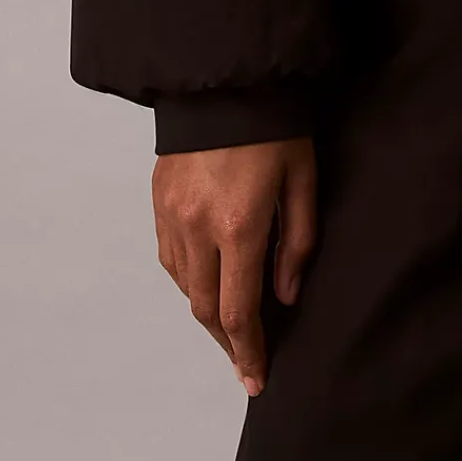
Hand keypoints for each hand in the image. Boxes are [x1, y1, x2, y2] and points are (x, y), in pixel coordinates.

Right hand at [151, 136, 316, 395]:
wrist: (226, 80)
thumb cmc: (275, 127)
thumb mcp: (302, 181)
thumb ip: (296, 243)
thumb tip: (286, 296)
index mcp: (237, 227)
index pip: (238, 312)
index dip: (248, 352)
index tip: (256, 380)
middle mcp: (197, 229)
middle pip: (205, 309)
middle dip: (227, 342)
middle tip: (247, 361)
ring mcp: (172, 216)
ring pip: (183, 288)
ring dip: (206, 313)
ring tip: (231, 326)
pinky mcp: (159, 201)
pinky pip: (169, 258)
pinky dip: (187, 280)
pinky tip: (206, 283)